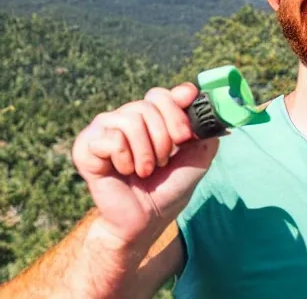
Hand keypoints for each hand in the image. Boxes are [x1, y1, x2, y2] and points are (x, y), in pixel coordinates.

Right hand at [72, 83, 218, 249]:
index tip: (184, 134)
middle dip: (164, 137)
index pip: (161, 94)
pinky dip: (125, 160)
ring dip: (146, 153)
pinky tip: (124, 172)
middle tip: (164, 161)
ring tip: (145, 171)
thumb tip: (209, 107)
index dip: (176, 108)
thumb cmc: (168, 189)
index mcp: (150, 117)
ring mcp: (104, 128)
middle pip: (149, 104)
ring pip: (131, 119)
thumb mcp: (196, 159)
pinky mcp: (86, 145)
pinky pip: (112, 138)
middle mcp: (126, 117)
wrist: (144, 221)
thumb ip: (204, 132)